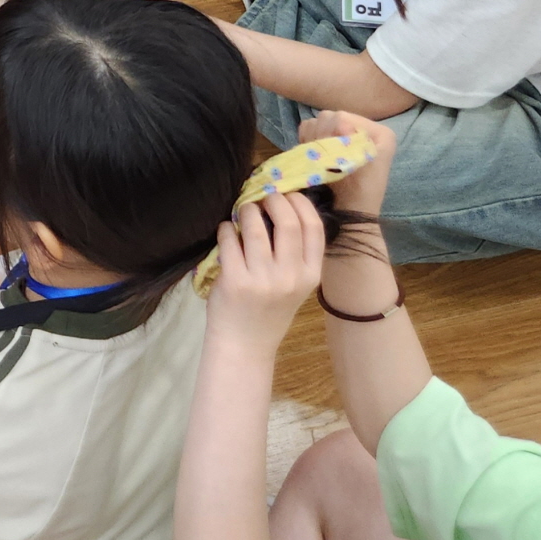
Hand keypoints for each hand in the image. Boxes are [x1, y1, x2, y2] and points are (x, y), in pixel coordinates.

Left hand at [206, 192, 326, 351]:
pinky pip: (229, 239)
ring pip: (254, 226)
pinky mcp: (235, 280)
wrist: (245, 345)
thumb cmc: (270, 310)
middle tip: (263, 196)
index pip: (314, 227)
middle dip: (274, 200)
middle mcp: (290, 277)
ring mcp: (262, 279)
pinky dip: (226, 229)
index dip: (301, 203)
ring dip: (246, 210)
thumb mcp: (296, 285)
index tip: (289, 194)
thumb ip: (295, 253)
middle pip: (287, 222)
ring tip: (243, 211)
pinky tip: (226, 231)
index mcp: (311, 275)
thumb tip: (282, 206)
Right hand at [299, 111, 396, 216]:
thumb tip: (339, 124)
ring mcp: (343, 133)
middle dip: (322, 138)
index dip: (333, 134)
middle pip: (328, 118)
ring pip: (316, 123)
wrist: (351, 211)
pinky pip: (308, 131)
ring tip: (323, 160)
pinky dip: (307, 142)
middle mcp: (361, 127)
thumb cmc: (362, 190)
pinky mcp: (328, 141)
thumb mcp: (364, 162)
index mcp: (378, 131)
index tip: (336, 156)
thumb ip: (353, 139)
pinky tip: (317, 157)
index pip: (342, 116)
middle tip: (327, 159)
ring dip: (314, 141)